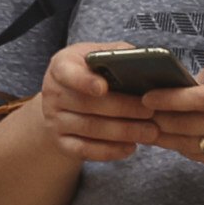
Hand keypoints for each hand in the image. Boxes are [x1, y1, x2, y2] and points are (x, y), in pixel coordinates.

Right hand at [40, 45, 164, 164]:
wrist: (64, 100)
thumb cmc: (89, 72)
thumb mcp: (96, 56)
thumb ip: (116, 53)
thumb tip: (143, 58)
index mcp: (61, 66)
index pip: (68, 72)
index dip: (84, 81)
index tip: (103, 87)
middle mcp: (53, 93)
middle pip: (88, 104)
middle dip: (123, 109)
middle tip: (150, 112)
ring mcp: (54, 120)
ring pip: (90, 128)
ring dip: (123, 132)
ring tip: (150, 131)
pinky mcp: (61, 142)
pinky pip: (85, 150)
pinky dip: (109, 151)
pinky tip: (130, 147)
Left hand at [145, 49, 203, 172]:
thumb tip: (195, 79)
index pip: (196, 100)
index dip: (167, 99)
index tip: (146, 96)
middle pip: (185, 125)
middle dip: (157, 118)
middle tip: (135, 110)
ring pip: (187, 144)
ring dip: (163, 136)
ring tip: (144, 124)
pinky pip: (199, 156)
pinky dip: (180, 146)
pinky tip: (170, 136)